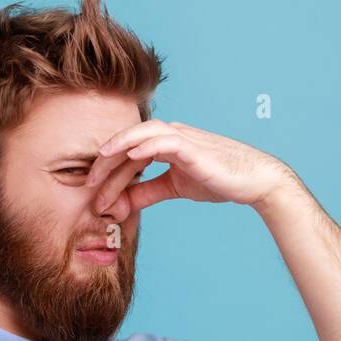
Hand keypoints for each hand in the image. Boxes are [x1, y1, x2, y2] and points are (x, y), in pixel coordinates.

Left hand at [86, 120, 299, 211]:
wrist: (253, 181)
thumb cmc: (217, 179)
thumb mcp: (173, 188)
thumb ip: (147, 192)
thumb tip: (121, 204)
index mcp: (166, 143)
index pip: (129, 152)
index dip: (108, 170)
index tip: (92, 191)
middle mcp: (171, 135)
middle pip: (128, 142)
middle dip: (105, 163)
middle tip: (86, 184)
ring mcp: (181, 138)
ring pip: (140, 136)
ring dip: (117, 150)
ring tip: (98, 165)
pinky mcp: (192, 147)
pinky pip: (162, 141)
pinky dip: (142, 145)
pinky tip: (128, 156)